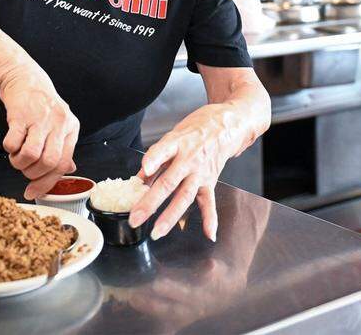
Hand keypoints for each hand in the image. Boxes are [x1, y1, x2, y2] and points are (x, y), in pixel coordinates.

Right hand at [0, 65, 79, 199]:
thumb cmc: (41, 103)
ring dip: (20, 163)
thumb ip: (63, 147)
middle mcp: (59, 124)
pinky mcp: (20, 115)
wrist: (24, 76)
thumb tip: (68, 170)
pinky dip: (9, 149)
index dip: (47, 182)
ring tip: (16, 156)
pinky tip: (10, 144)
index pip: (63, 164)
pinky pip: (13, 143)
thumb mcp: (59, 123)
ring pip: (32, 155)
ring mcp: (40, 119)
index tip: (33, 191)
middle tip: (24, 168)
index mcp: (70, 128)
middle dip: (33, 174)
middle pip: (49, 163)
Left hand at [131, 104, 244, 240]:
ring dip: (170, 216)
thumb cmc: (195, 130)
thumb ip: (155, 159)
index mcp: (177, 143)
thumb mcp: (172, 136)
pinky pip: (209, 202)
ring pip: (184, 196)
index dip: (153, 159)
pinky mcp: (210, 181)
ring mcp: (200, 172)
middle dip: (150, 202)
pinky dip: (210, 219)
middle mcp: (189, 159)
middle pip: (168, 182)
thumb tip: (138, 179)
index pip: (163, 151)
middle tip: (135, 218)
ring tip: (158, 231)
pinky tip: (209, 234)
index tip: (144, 169)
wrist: (225, 126)